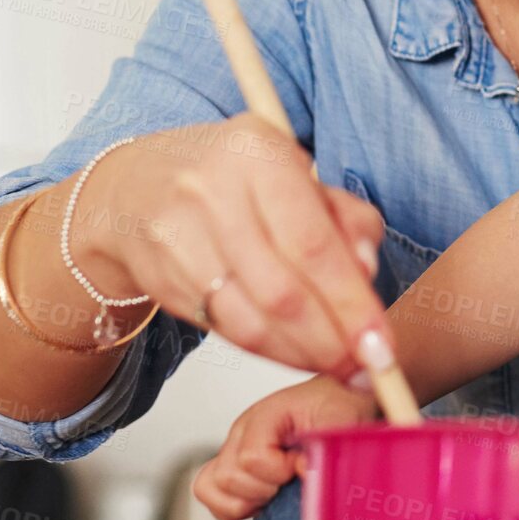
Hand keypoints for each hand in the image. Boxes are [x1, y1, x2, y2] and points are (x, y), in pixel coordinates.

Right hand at [70, 113, 389, 377]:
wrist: (136, 186)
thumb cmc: (235, 180)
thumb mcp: (297, 175)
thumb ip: (344, 218)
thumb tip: (366, 273)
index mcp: (257, 152)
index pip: (314, 244)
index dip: (351, 304)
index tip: (382, 344)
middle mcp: (210, 190)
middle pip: (282, 292)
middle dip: (331, 340)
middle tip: (366, 367)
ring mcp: (176, 235)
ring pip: (250, 321)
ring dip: (301, 354)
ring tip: (335, 364)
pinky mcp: (158, 277)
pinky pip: (224, 329)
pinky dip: (268, 350)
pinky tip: (294, 352)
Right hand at [193, 376, 377, 519]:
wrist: (340, 402)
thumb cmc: (339, 407)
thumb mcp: (344, 418)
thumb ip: (325, 443)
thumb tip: (304, 471)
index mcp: (265, 414)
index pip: (251, 457)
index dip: (279, 471)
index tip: (301, 465)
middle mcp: (243, 430)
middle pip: (228, 476)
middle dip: (263, 489)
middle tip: (288, 480)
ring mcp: (234, 448)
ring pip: (211, 487)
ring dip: (246, 499)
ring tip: (276, 490)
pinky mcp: (234, 466)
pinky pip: (208, 493)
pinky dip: (233, 506)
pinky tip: (263, 499)